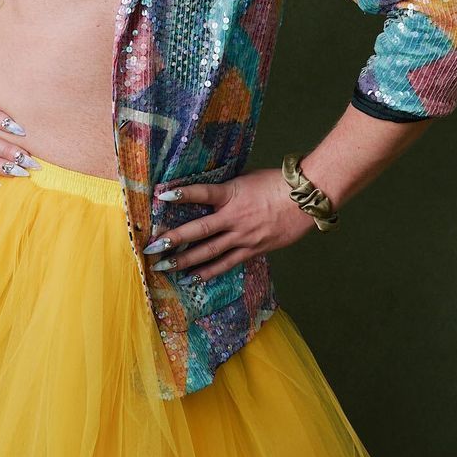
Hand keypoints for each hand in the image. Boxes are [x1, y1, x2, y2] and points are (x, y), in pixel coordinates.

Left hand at [145, 167, 315, 279]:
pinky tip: (194, 277)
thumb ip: (226, 190)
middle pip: (198, 230)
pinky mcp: (253, 249)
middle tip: (152, 249)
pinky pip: (227, 262)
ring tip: (165, 268)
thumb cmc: (276, 184)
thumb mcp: (246, 180)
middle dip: (173, 240)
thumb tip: (206, 195)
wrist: (305, 199)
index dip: (182, 193)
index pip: (202, 192)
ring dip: (185, 261)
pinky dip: (210, 270)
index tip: (161, 195)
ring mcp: (243, 236)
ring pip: (209, 251)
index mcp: (231, 193)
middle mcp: (234, 217)